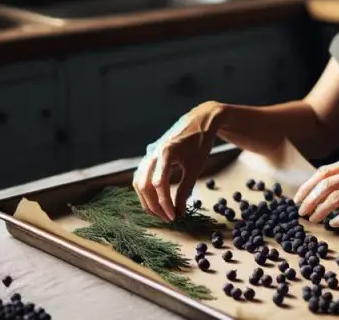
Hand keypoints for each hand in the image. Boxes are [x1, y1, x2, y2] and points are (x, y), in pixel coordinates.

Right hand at [132, 101, 223, 221]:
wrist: (199, 120)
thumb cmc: (200, 142)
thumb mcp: (195, 167)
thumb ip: (185, 189)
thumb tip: (179, 211)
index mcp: (165, 153)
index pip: (159, 185)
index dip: (165, 203)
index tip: (174, 217)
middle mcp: (152, 153)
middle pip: (144, 186)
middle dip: (154, 205)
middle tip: (167, 218)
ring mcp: (148, 153)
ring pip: (138, 182)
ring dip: (147, 200)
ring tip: (160, 212)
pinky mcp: (149, 155)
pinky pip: (140, 176)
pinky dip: (145, 190)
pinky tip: (154, 199)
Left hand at [293, 153, 338, 226]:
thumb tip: (337, 186)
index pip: (324, 172)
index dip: (308, 186)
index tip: (299, 198)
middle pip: (325, 185)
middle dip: (309, 199)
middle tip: (301, 212)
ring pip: (336, 198)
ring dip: (321, 210)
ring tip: (313, 219)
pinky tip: (336, 224)